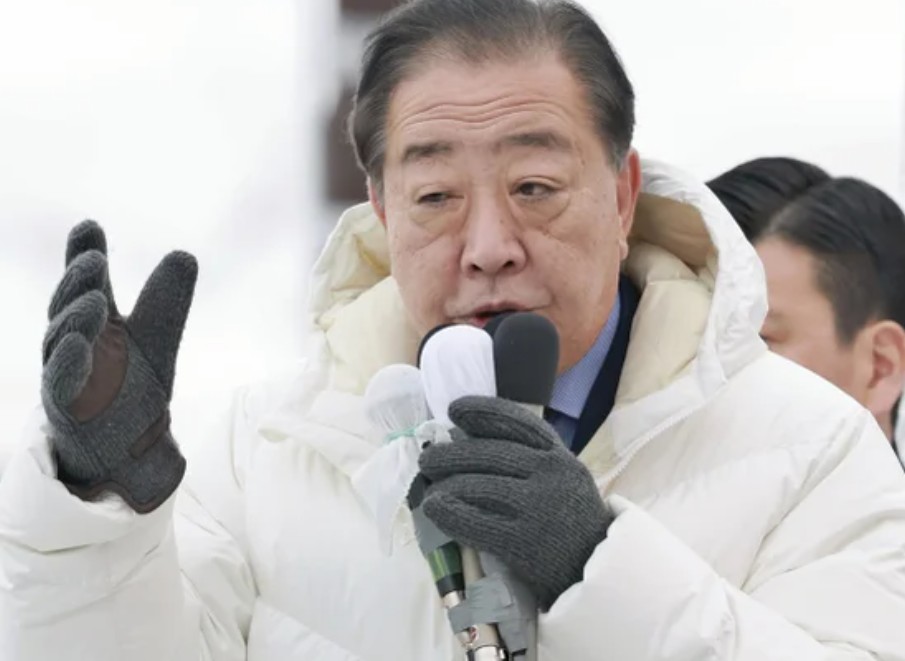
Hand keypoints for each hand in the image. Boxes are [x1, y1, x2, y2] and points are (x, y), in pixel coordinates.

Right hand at [41, 220, 196, 512]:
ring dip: (76, 318)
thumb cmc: (131, 388)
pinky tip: (79, 345)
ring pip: (61, 341)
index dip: (85, 254)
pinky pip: (61, 382)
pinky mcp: (65, 407)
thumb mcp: (156, 339)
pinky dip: (69, 362)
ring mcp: (65, 374)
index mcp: (97, 322)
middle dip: (78, 282)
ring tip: (95, 299)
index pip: (88, 283)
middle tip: (94, 260)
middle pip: (68, 305)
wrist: (126, 450)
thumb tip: (184, 253)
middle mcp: (75, 342)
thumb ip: (166, 301)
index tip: (90, 226)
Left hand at [418, 396, 613, 610]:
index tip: (454, 410)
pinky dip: (450, 513)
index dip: (483, 411)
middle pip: (489, 454)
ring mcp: (539, 506)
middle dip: (451, 455)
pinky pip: (477, 522)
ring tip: (429, 490)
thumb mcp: (563, 477)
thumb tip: (466, 438)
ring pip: (479, 486)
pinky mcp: (525, 541)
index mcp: (559, 455)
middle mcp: (551, 473)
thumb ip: (529, 457)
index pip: (517, 422)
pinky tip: (435, 509)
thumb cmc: (569, 518)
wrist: (594, 568)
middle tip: (428, 460)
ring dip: (446, 486)